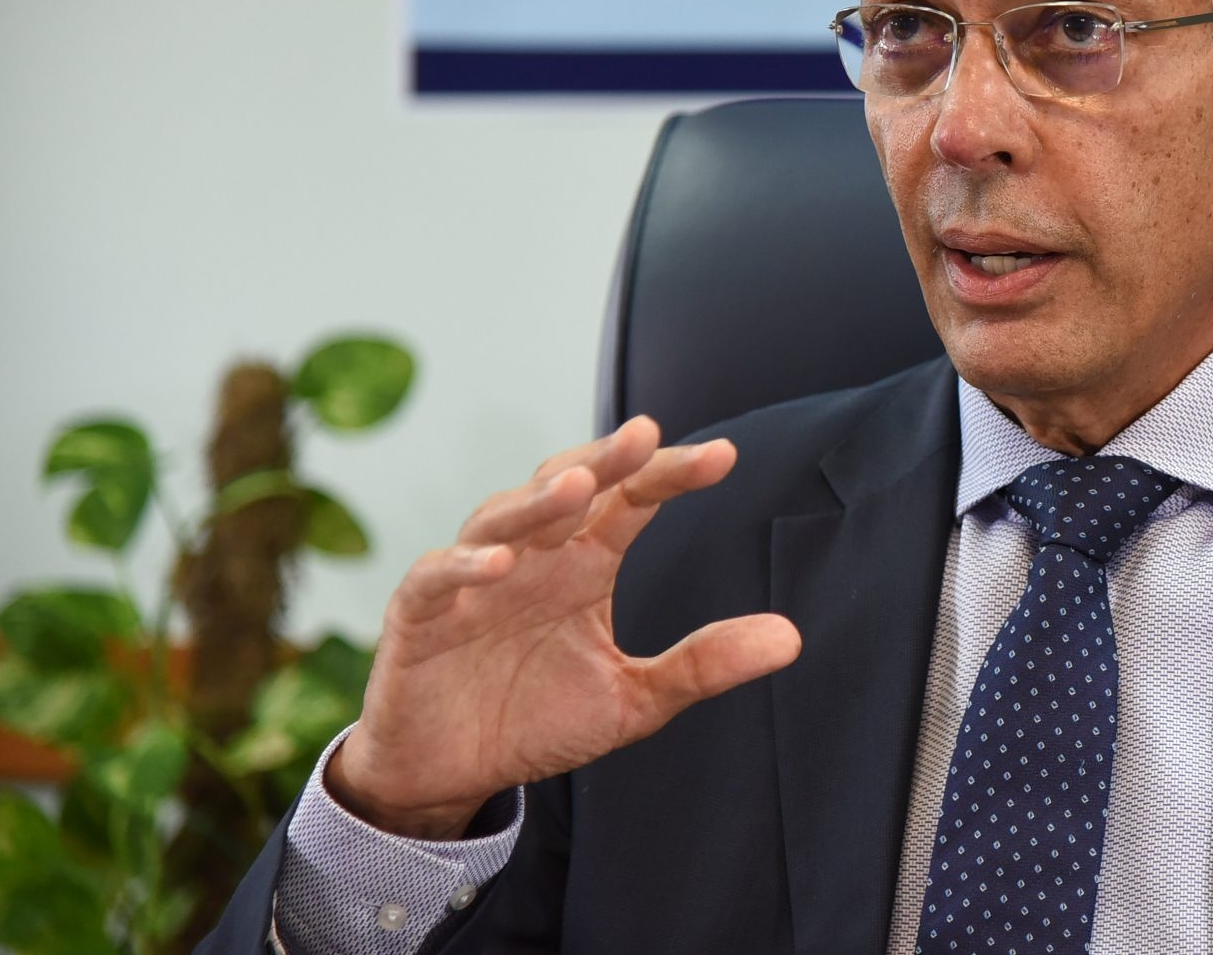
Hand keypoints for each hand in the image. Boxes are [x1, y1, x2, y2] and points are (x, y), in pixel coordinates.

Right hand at [324, 417, 801, 839]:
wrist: (450, 775)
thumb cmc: (535, 719)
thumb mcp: (633, 700)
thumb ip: (702, 664)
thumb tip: (792, 638)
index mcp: (584, 563)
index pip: (633, 499)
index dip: (671, 474)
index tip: (725, 456)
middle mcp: (533, 556)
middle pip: (567, 488)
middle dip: (605, 461)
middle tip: (645, 436)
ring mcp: (473, 580)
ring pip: (501, 519)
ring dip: (537, 503)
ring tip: (579, 488)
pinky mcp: (420, 617)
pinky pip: (436, 578)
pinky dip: (463, 565)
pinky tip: (498, 562)